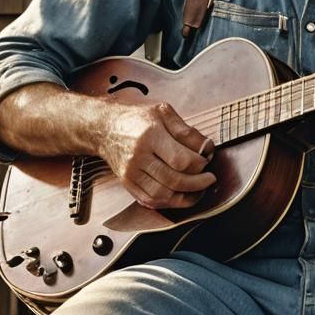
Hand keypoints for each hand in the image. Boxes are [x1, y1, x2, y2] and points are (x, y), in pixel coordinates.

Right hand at [97, 102, 215, 210]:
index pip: (181, 160)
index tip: (207, 159)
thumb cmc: (137, 118)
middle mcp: (138, 157)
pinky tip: (182, 195)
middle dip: (198, 183)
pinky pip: (151, 201)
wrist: (105, 127)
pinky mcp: (127, 184)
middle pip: (174, 180)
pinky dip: (170, 203)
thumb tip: (206, 148)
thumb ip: (186, 131)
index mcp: (149, 135)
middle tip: (210, 178)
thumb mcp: (163, 112)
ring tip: (199, 190)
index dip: (199, 164)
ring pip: (163, 196)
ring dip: (186, 197)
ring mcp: (130, 173)